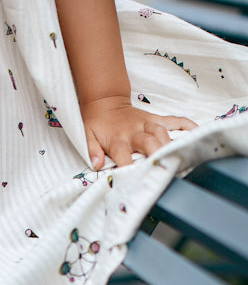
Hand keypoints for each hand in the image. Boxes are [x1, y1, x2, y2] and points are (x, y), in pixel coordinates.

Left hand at [81, 95, 197, 169]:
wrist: (105, 101)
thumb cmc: (97, 123)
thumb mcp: (87, 137)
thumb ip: (92, 151)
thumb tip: (97, 164)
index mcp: (117, 140)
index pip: (124, 157)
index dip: (130, 170)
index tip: (135, 183)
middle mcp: (135, 132)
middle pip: (149, 143)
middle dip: (157, 156)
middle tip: (164, 170)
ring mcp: (147, 124)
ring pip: (162, 133)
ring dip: (170, 145)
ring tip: (179, 159)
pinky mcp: (156, 118)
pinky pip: (174, 120)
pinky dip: (187, 126)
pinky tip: (197, 133)